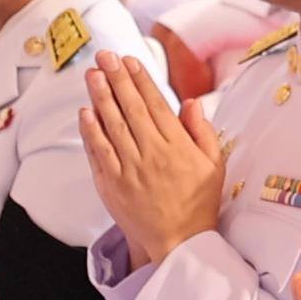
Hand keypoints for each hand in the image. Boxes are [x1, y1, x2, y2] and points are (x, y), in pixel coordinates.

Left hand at [79, 50, 221, 268]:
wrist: (180, 243)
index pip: (155, 105)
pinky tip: (86, 112)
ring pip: (112, 126)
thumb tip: (190, 102)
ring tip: (92, 75)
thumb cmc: (198, 203)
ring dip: (100, 97)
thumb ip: (203, 131)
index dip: (140, 80)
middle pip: (131, 108)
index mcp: (178, 147)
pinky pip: (99, 153)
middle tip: (104, 56)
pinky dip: (91, 131)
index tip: (129, 60)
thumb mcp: (214, 166)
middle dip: (116, 79)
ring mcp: (130, 170)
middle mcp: (152, 154)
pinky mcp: (113, 186)